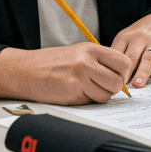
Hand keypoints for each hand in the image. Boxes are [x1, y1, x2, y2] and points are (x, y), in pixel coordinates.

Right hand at [0, 43, 134, 104]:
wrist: (26, 71)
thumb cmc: (53, 63)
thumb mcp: (78, 52)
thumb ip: (100, 61)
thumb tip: (122, 77)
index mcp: (91, 49)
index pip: (124, 62)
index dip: (122, 73)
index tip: (114, 77)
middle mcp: (87, 62)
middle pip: (118, 82)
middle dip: (112, 88)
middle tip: (100, 86)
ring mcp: (80, 78)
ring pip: (107, 95)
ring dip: (99, 96)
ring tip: (85, 89)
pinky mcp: (72, 93)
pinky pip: (91, 102)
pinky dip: (86, 101)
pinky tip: (74, 93)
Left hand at [111, 13, 150, 88]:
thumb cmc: (139, 35)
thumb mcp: (124, 38)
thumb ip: (116, 54)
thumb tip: (104, 75)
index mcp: (125, 37)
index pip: (116, 54)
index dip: (111, 68)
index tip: (107, 82)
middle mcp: (139, 39)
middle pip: (130, 57)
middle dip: (124, 72)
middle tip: (118, 86)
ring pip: (148, 59)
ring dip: (142, 72)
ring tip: (138, 84)